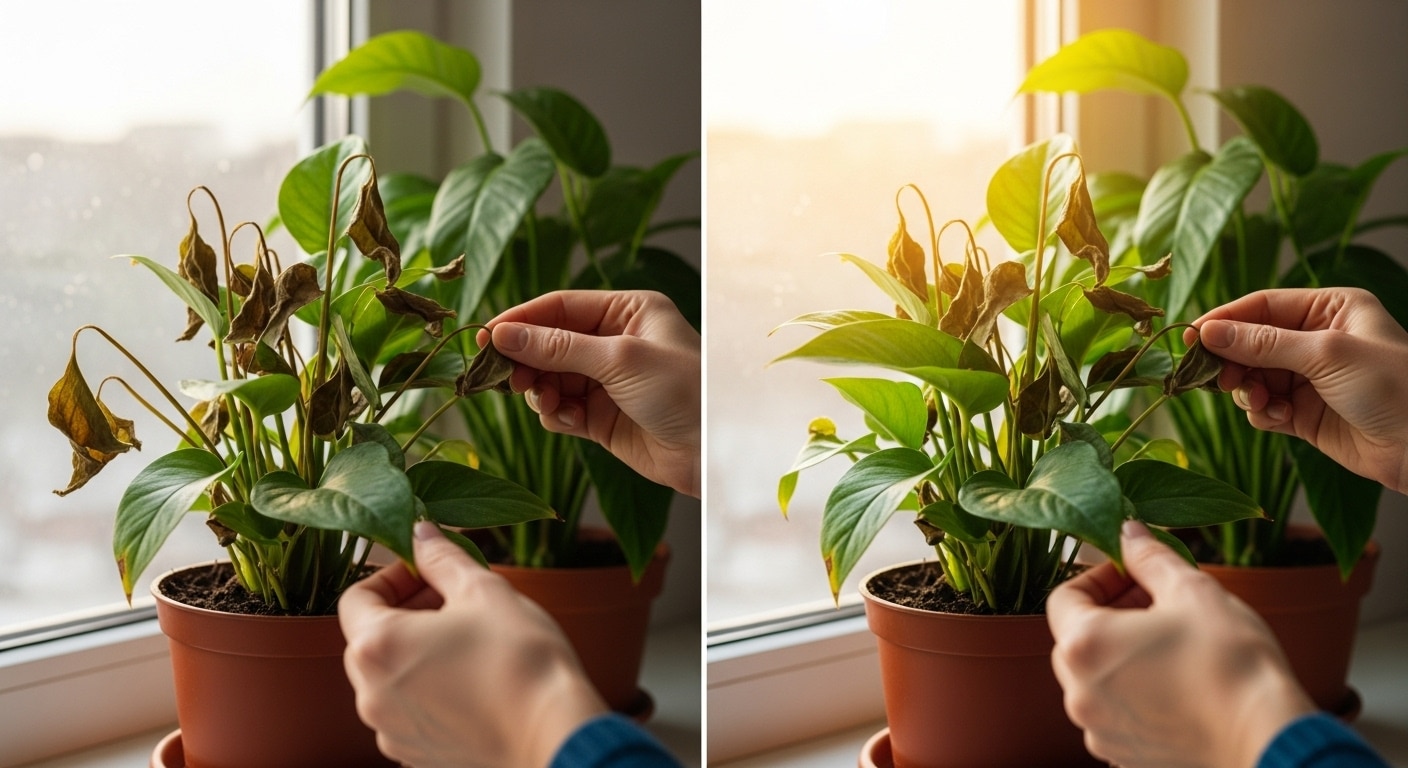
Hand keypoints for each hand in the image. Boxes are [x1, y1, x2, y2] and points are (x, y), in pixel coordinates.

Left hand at [339, 522, 606, 767]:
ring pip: (392, 676)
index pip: (356, 597)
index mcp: (376, 646)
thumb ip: (442, 557)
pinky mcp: (417, 756)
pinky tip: (474, 679)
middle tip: (454, 598)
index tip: (428, 570)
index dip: (392, 575)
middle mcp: (371, 695)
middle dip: (407, 611)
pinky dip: (431, 689)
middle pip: (371, 638)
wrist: (553, 734)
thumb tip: (420, 532)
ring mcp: (391, 731)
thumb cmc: (520, 659)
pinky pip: (411, 711)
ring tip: (470, 639)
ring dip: (419, 650)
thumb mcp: (483, 589)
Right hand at [485, 289, 700, 497]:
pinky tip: (566, 420)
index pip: (560, 307)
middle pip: (549, 343)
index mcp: (628, 311)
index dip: (521, 321)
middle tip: (503, 377)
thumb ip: (559, 348)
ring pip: (550, 379)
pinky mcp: (601, 417)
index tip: (487, 337)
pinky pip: (561, 409)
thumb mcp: (620, 360)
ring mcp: (607, 380)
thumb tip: (505, 335)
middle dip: (526, 360)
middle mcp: (615, 341)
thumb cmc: (684, 391)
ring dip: (539, 391)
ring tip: (543, 401)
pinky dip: (555, 415)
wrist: (714, 452)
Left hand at [1047, 521, 1314, 767]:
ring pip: (1097, 679)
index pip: (1064, 597)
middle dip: (1111, 614)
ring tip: (1172, 642)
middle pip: (1075, 639)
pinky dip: (1136, 693)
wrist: (1269, 739)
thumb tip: (1128, 532)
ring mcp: (1101, 731)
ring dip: (1123, 654)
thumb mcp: (1192, 590)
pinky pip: (1118, 714)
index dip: (1099, 577)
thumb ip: (1149, 557)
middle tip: (1156, 601)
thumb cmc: (1231, 663)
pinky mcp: (1127, 758)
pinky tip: (1177, 683)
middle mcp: (1079, 694)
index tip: (1133, 572)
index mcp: (1083, 646)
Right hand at [1190, 287, 1407, 493]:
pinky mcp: (1303, 414)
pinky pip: (1263, 408)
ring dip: (1246, 390)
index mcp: (1330, 309)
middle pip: (1250, 343)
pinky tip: (1277, 418)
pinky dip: (1261, 413)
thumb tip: (1209, 332)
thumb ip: (1264, 344)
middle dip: (1233, 361)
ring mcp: (1308, 378)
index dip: (1225, 320)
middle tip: (1217, 377)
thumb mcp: (1326, 354)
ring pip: (1251, 377)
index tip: (1191, 337)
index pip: (1262, 306)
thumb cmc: (1395, 387)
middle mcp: (1316, 340)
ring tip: (1256, 401)